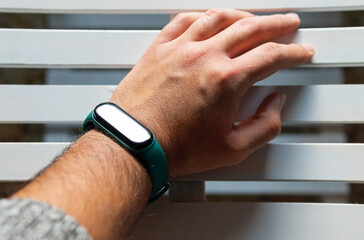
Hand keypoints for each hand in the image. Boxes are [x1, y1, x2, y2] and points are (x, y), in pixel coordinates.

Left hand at [111, 9, 313, 178]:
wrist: (135, 144)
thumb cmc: (176, 148)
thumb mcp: (233, 149)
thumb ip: (265, 126)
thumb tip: (276, 103)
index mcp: (226, 80)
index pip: (271, 55)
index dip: (293, 52)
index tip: (301, 52)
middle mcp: (204, 57)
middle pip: (250, 28)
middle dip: (276, 24)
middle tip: (288, 24)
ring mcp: (179, 49)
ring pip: (218, 17)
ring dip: (242, 15)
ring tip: (254, 18)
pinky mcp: (158, 49)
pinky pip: (183, 21)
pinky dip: (202, 16)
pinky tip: (208, 18)